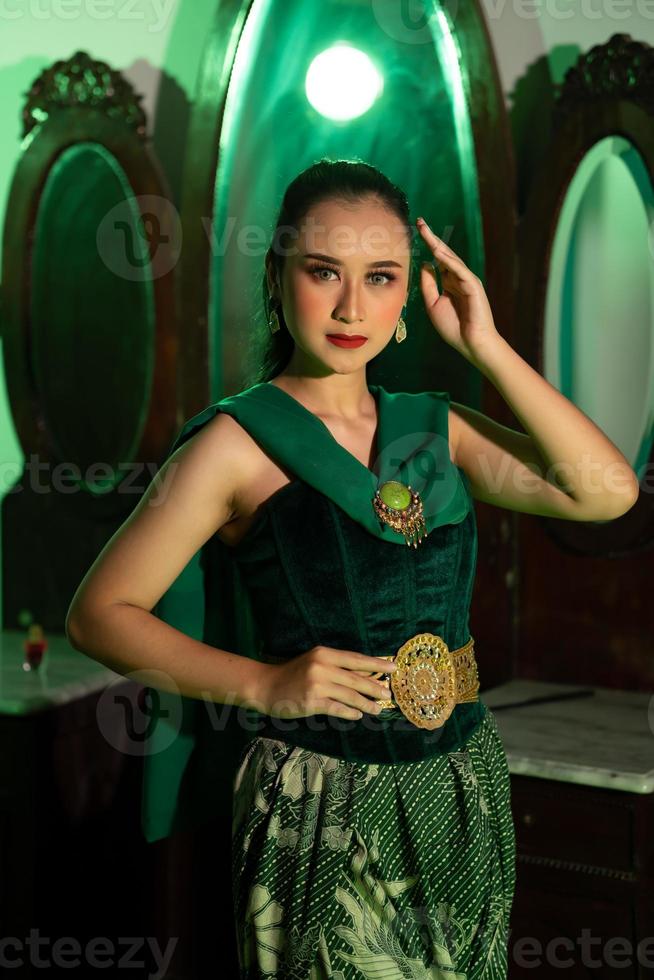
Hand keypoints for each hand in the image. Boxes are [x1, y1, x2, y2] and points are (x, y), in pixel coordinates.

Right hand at [256, 646, 397, 720]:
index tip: (393, 667)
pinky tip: (358, 715)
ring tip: (378, 709)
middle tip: (389, 694)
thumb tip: (366, 675)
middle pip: (356, 678)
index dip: (376, 664)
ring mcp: (317, 685)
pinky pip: (337, 708)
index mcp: (324, 653)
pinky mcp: (312, 702)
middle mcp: (322, 666)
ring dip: (366, 703)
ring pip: (349, 695)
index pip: (356, 659)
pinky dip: (350, 712)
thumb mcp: (314, 662)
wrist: (266, 686)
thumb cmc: (292, 674)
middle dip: (375, 687)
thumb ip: (336, 666)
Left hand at [416, 216, 501, 363]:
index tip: (417, 232)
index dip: (427, 246)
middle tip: (420, 222)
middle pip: (444, 254)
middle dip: (432, 238)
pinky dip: (449, 260)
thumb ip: (428, 284)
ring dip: (438, 244)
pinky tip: (437, 251)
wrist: (470, 343)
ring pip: (451, 259)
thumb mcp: (432, 304)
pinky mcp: (473, 286)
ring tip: (425, 231)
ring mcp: (467, 281)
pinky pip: (459, 270)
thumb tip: (424, 264)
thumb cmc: (453, 327)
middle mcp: (458, 278)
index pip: (437, 260)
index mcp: (449, 282)